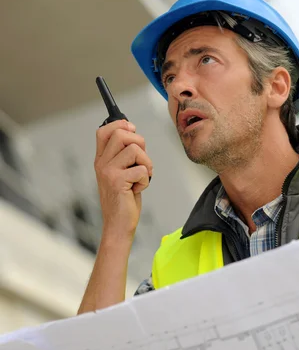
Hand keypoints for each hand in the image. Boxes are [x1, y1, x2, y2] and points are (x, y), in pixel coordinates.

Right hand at [94, 120, 152, 237]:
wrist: (118, 225)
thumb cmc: (123, 199)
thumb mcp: (121, 173)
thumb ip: (124, 155)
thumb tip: (133, 132)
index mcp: (101, 160)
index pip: (104, 131)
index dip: (120, 124)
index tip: (132, 130)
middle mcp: (101, 163)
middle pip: (122, 134)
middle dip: (140, 143)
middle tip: (141, 160)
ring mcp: (108, 172)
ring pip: (135, 149)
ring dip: (146, 163)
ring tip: (141, 177)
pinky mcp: (118, 181)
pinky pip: (141, 169)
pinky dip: (146, 180)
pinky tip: (137, 189)